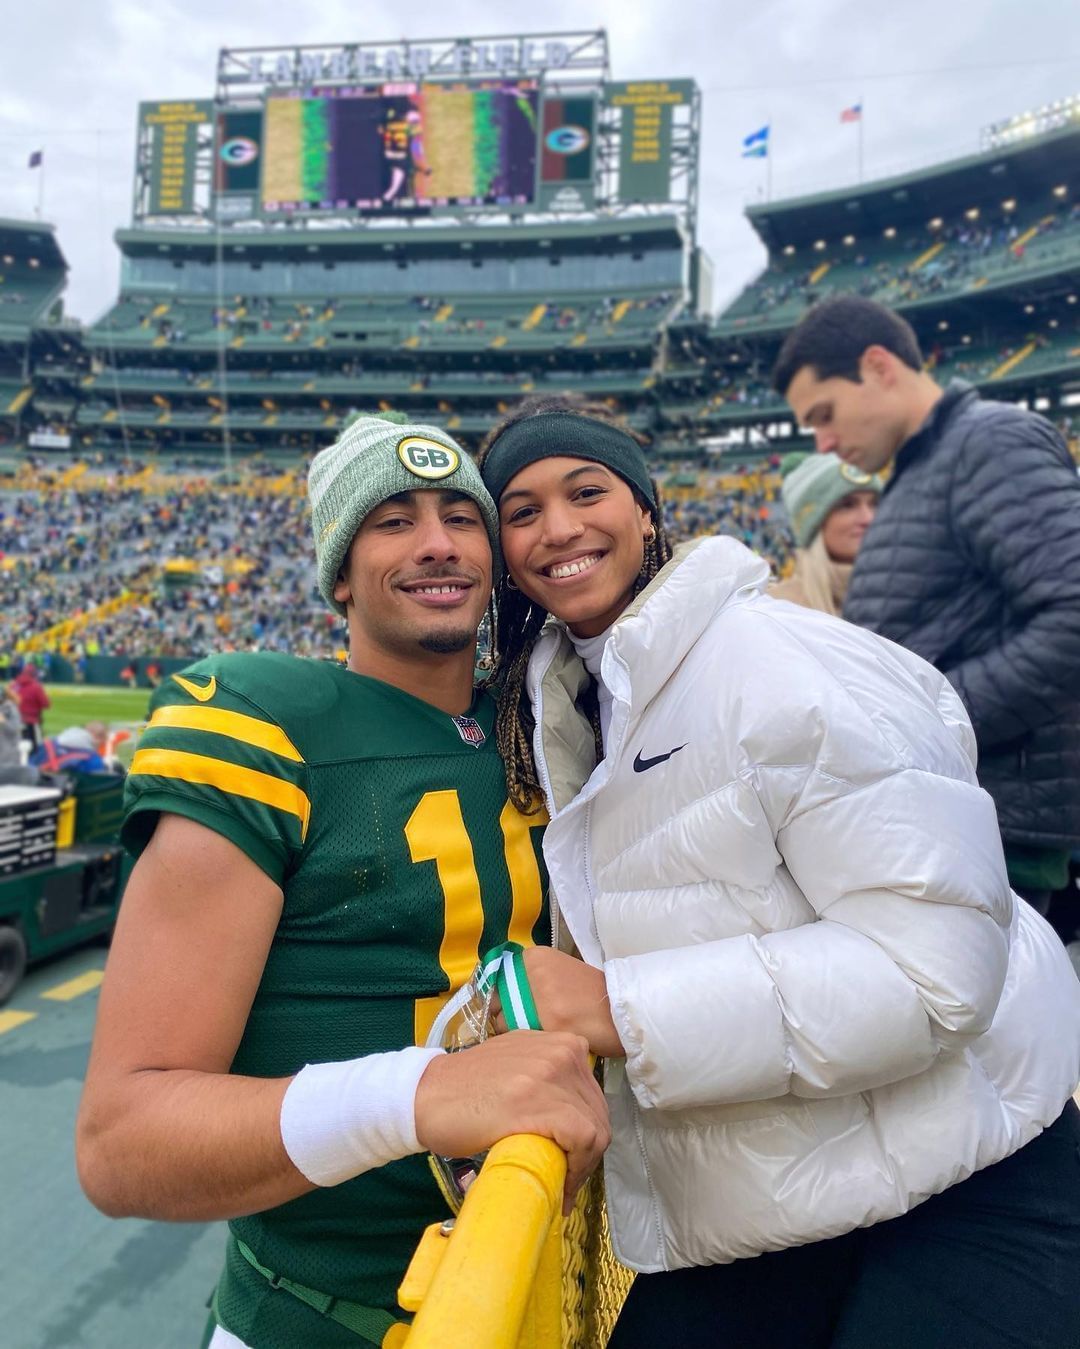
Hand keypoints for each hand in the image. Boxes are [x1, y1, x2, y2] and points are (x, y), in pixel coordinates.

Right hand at [414, 1031, 609, 1214]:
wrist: (424, 1096)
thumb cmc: (465, 1090)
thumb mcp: (517, 1066)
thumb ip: (547, 1077)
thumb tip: (569, 1116)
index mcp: (559, 1042)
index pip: (593, 1095)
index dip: (588, 1133)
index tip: (573, 1160)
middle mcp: (561, 1052)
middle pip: (597, 1113)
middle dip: (588, 1153)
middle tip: (567, 1180)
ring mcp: (551, 1074)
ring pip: (595, 1129)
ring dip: (583, 1167)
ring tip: (562, 1187)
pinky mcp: (540, 1103)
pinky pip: (582, 1139)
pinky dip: (577, 1171)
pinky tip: (561, 1190)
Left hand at [493, 948, 623, 1059]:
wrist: (622, 1010)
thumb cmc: (590, 994)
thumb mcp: (557, 972)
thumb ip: (529, 979)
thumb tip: (501, 998)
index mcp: (534, 957)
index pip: (496, 983)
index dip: (501, 1001)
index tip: (513, 1011)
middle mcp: (532, 972)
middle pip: (496, 1004)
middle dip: (506, 1018)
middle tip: (525, 1029)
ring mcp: (538, 997)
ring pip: (503, 1024)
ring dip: (514, 1035)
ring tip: (535, 1038)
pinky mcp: (547, 1023)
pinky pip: (521, 1040)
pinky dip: (527, 1047)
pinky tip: (544, 1045)